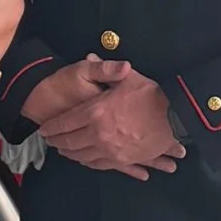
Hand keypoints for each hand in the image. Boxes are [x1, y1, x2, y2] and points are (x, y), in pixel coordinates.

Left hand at [25, 56, 183, 178]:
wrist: (175, 116)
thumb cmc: (151, 95)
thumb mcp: (127, 77)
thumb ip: (106, 69)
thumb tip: (91, 56)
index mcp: (95, 113)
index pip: (65, 123)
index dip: (52, 127)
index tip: (44, 130)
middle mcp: (98, 134)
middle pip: (70, 142)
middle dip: (57, 142)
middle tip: (50, 141)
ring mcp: (111, 149)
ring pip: (82, 156)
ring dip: (70, 154)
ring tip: (64, 151)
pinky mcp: (124, 159)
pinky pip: (100, 164)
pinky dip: (88, 163)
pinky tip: (84, 161)